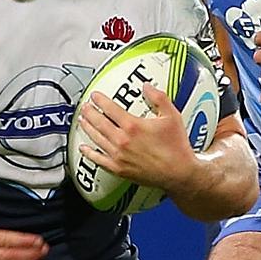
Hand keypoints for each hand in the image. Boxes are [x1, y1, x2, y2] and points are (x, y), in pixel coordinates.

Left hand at [78, 84, 196, 189]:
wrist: (178, 173)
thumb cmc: (176, 147)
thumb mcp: (172, 116)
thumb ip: (158, 98)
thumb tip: (146, 87)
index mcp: (133, 126)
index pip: (110, 108)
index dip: (100, 100)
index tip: (95, 96)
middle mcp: (122, 140)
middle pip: (99, 122)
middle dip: (89, 112)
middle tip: (84, 107)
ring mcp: (118, 156)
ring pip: (96, 138)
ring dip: (87, 128)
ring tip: (82, 120)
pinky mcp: (118, 169)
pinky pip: (99, 159)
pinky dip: (89, 153)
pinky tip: (84, 148)